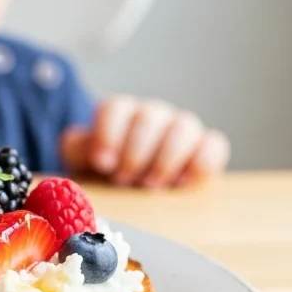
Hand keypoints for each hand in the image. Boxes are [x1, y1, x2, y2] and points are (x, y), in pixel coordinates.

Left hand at [60, 96, 230, 186]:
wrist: (130, 183)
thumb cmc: (106, 168)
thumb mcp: (83, 158)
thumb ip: (77, 147)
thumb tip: (84, 146)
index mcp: (120, 112)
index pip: (115, 108)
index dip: (107, 135)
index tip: (102, 163)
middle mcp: (152, 114)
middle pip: (150, 117)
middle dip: (135, 153)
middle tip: (123, 179)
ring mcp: (181, 128)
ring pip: (185, 126)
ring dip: (166, 159)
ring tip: (150, 184)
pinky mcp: (206, 148)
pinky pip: (214, 145)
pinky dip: (201, 163)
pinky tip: (181, 183)